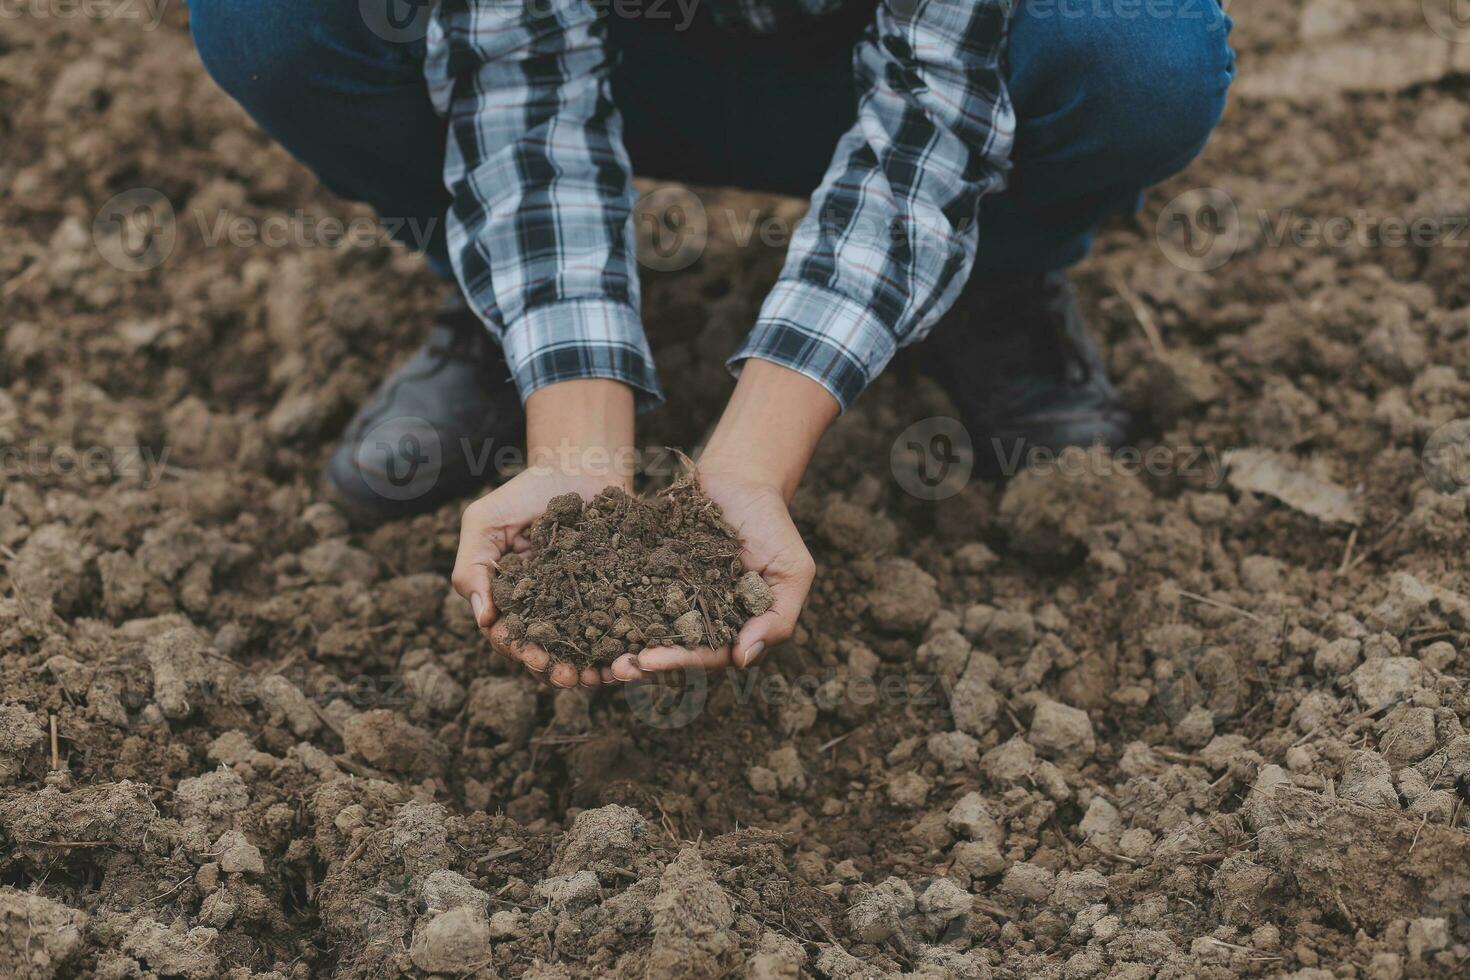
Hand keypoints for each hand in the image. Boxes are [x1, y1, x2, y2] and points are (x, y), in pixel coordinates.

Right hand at [450, 379, 634, 688]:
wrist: (577, 465)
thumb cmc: (524, 494)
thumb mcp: (485, 523)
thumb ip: (473, 567)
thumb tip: (484, 620)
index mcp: (513, 600)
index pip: (511, 636)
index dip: (520, 651)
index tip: (533, 658)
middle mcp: (548, 609)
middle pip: (549, 649)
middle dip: (556, 668)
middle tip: (567, 676)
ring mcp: (584, 603)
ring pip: (584, 646)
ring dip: (589, 666)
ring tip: (598, 677)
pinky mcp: (617, 592)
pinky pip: (620, 624)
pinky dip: (623, 643)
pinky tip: (629, 655)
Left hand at [610, 360, 836, 681]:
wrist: (742, 478)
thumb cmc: (774, 527)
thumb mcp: (792, 572)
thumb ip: (778, 617)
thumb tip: (744, 660)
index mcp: (727, 629)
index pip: (703, 656)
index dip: (677, 661)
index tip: (650, 663)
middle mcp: (693, 618)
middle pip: (665, 648)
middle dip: (640, 661)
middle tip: (612, 669)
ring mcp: (667, 594)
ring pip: (639, 625)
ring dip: (617, 641)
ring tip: (592, 650)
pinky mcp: (645, 569)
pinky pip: (622, 587)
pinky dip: (603, 599)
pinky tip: (582, 605)